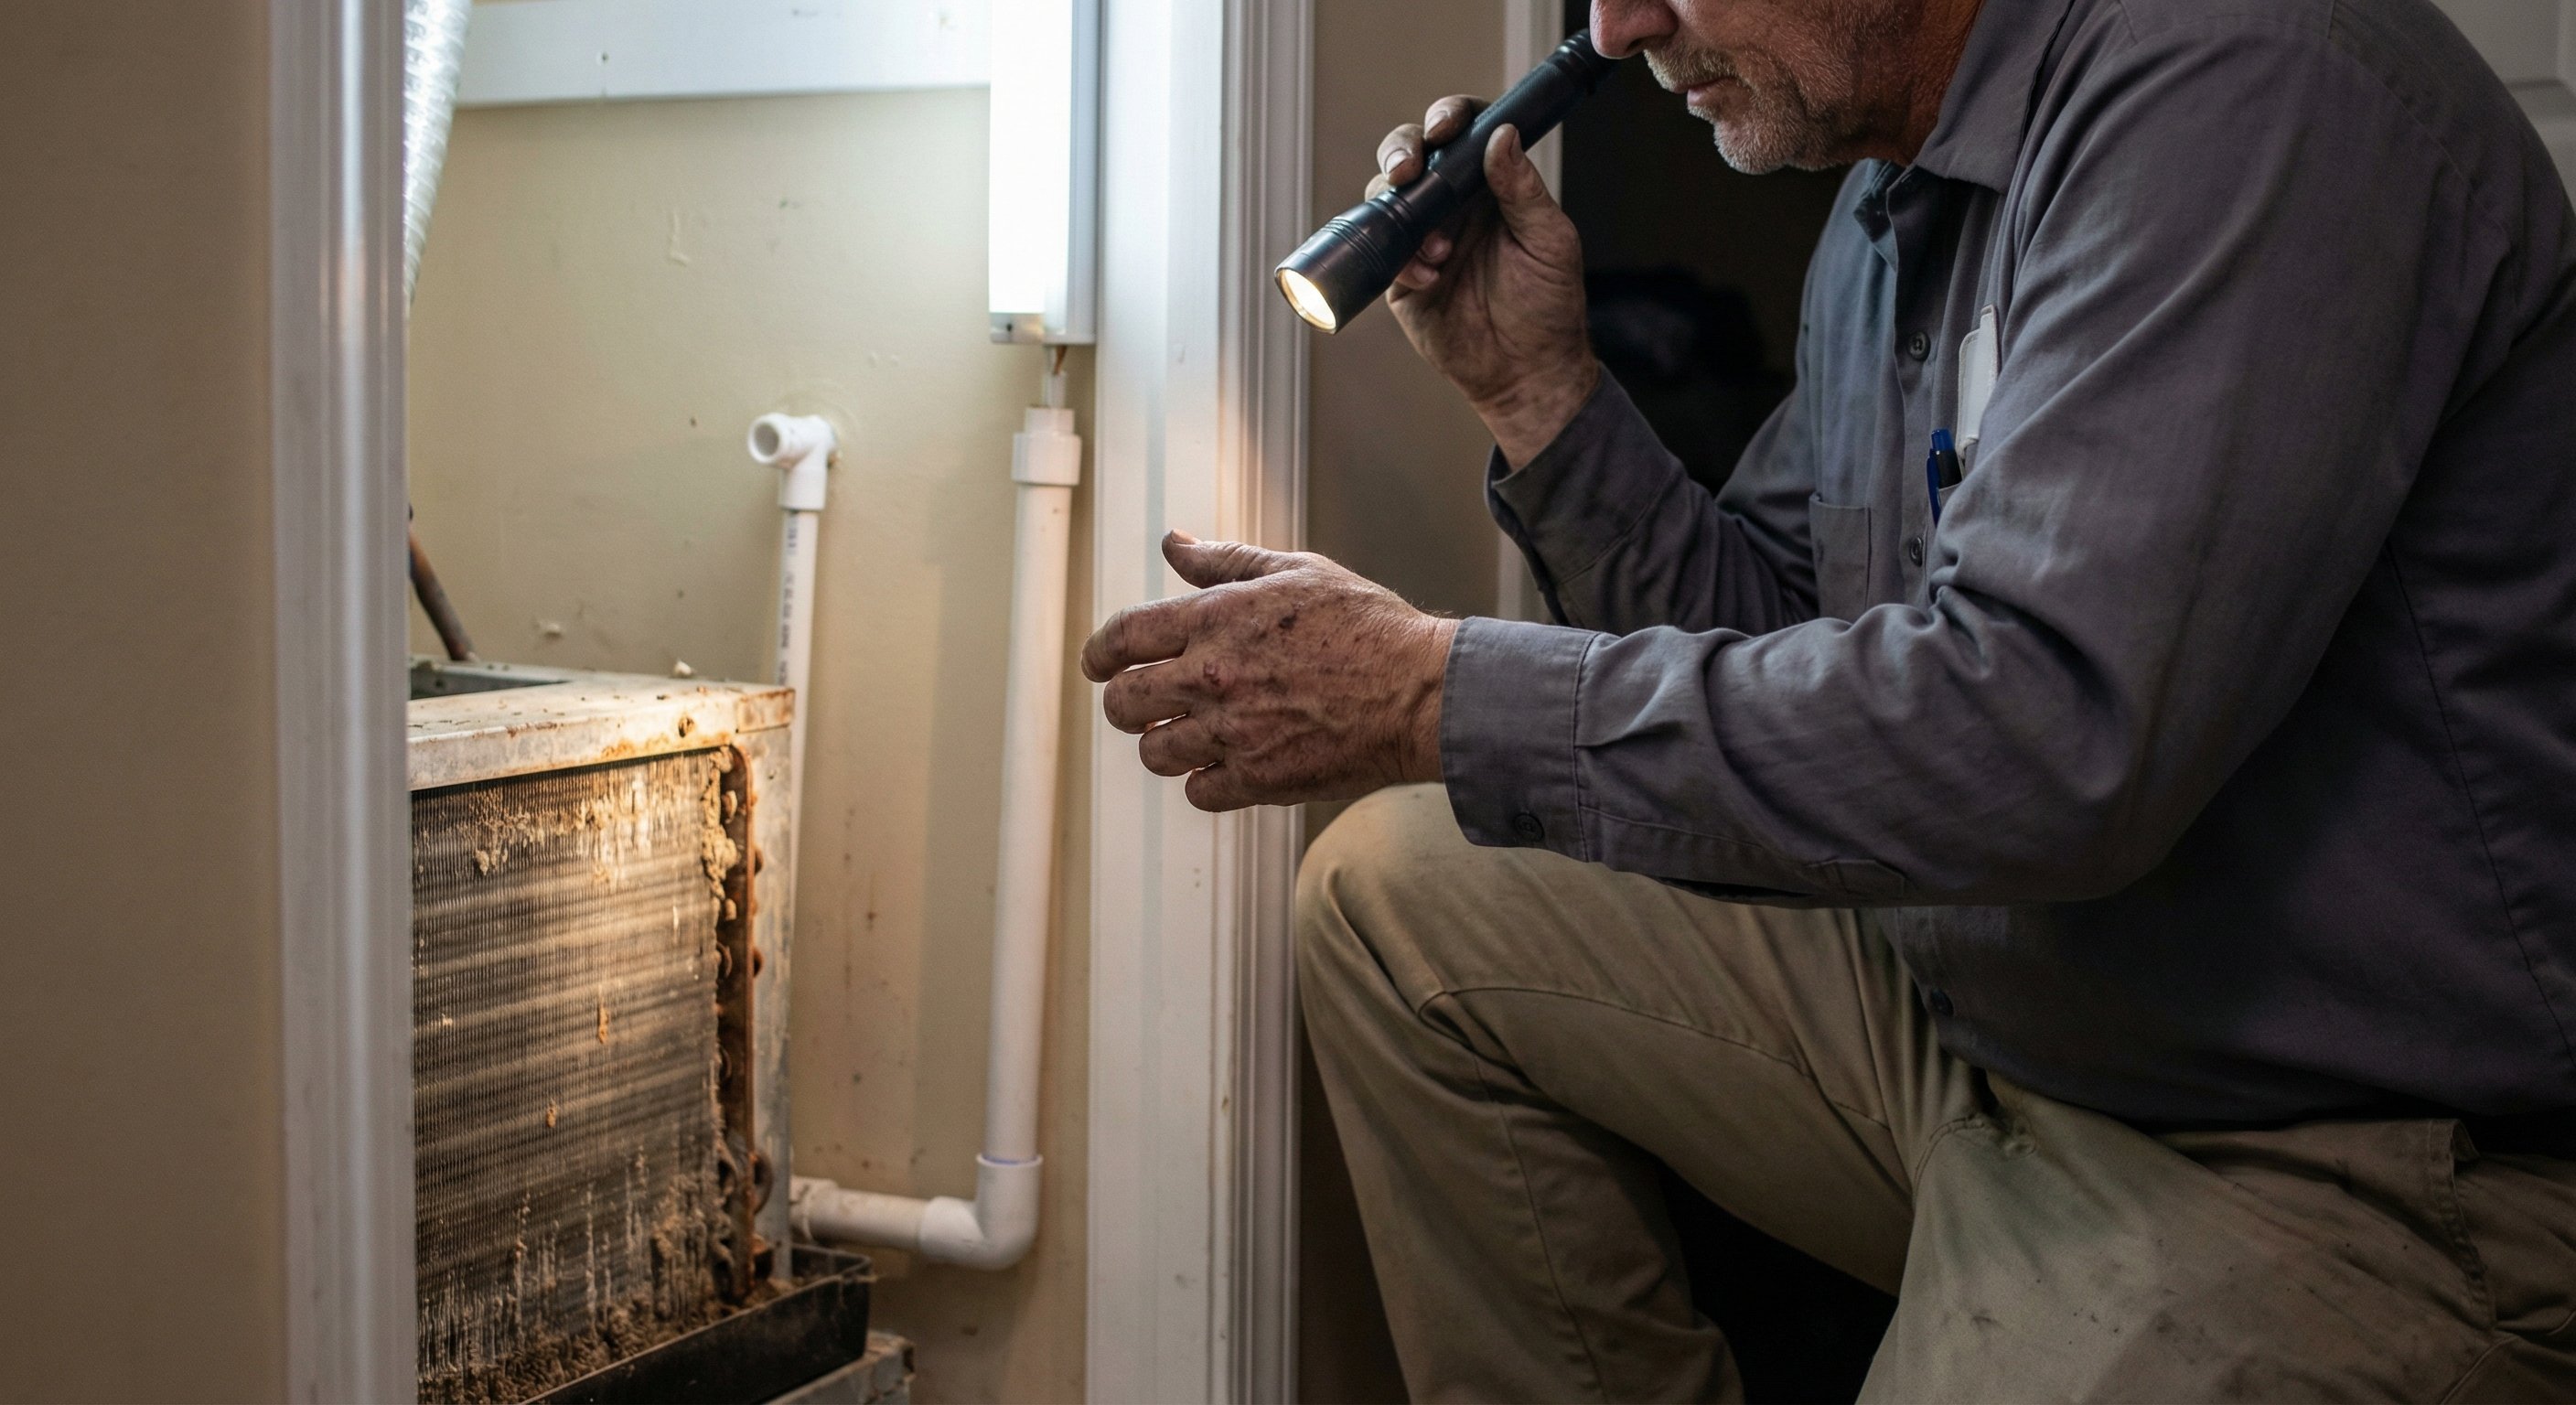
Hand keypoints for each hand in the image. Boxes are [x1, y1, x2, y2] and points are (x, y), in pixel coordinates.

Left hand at [1082, 532, 1458, 811]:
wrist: (1421, 692)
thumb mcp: (1296, 572)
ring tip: (1188, 735)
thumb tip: (1172, 543)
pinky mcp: (1258, 780)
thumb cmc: (1366, 625)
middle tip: (1143, 703)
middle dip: (1123, 702)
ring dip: (1163, 743)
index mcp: (1215, 619)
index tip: (1098, 664)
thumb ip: (1224, 560)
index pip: (1121, 637)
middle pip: (1123, 702)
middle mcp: (1212, 676)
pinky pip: (1198, 791)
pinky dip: (1204, 781)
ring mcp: (1232, 733)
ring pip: (1154, 752)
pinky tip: (1226, 763)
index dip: (1099, 653)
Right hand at [1373, 98, 1598, 465]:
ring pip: (1387, 196)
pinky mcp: (1400, 277)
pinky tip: (1428, 276)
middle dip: (1402, 151)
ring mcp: (1422, 237)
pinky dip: (1399, 257)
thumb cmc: (1548, 306)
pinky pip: (1382, 251)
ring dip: (1400, 206)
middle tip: (1407, 170)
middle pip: (1413, 153)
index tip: (1444, 128)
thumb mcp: (1549, 242)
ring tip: (1437, 247)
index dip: (1447, 118)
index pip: (1464, 133)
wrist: (1526, 373)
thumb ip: (1523, 189)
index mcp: (1491, 186)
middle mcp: (1452, 204)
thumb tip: (1502, 135)